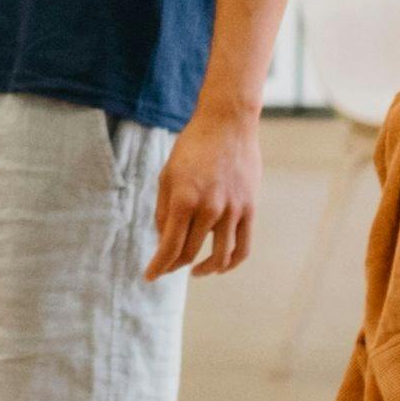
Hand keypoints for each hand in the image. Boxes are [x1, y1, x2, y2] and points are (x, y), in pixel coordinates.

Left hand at [152, 101, 265, 277]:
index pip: (170, 246)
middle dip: (175, 265)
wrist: (227, 124)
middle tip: (168, 267)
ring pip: (220, 256)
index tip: (150, 276)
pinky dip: (231, 262)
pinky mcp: (250, 209)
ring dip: (205, 269)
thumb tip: (164, 241)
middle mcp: (209, 208)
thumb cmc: (192, 148)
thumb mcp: (167, 175)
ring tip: (196, 271)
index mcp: (184, 199)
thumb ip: (164, 211)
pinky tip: (221, 265)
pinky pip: (243, 247)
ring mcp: (232, 210)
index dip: (158, 266)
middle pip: (191, 253)